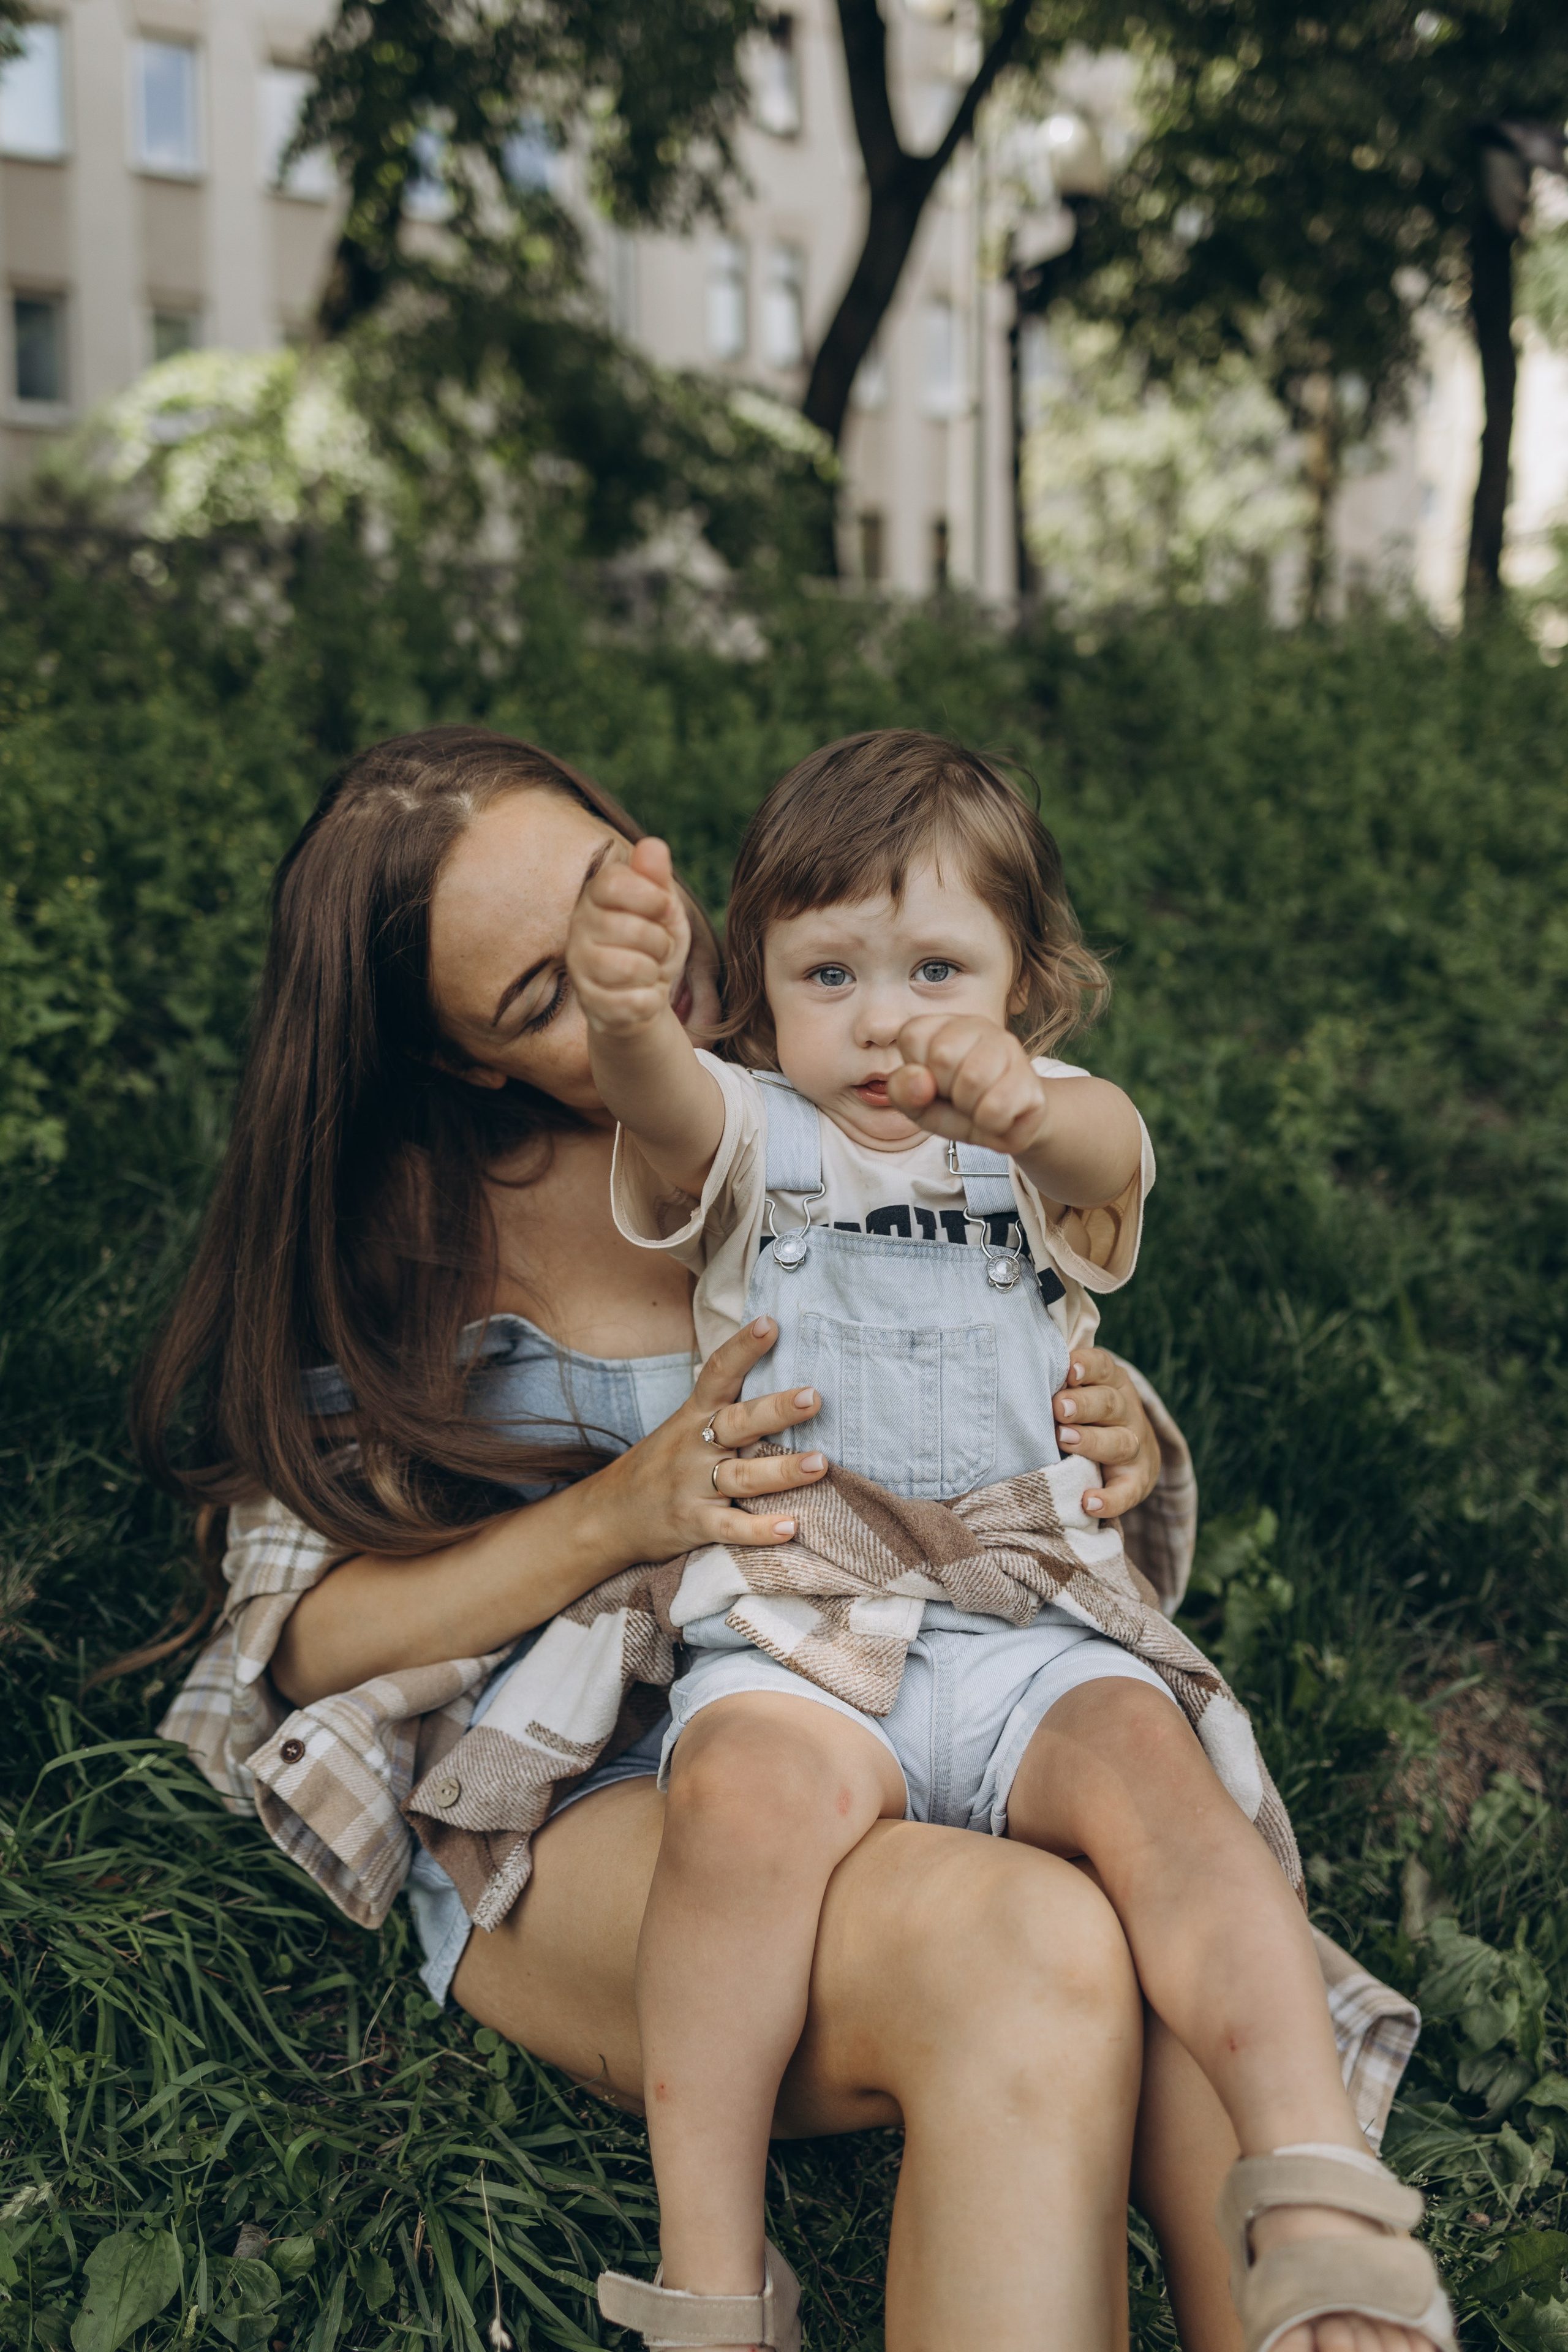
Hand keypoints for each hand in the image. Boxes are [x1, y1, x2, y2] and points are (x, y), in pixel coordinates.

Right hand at [568, 836, 690, 1037]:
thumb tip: (654, 845)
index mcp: (593, 897)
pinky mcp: (590, 1005)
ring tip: (647, 971)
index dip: (651, 897)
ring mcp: (580, 969)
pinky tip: (640, 996)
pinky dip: (650, 1001)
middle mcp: (578, 930)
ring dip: (654, 972)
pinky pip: (635, 1002)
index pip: (613, 883)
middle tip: (656, 948)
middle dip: (660, 941)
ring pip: (632, 967)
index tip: (662, 907)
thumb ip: (656, 878)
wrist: (645, 996)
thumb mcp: (662, 907)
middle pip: (632, 928)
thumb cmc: (652, 943)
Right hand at [590, 1317, 827, 1562]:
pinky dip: (758, 1530)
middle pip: (737, 1423)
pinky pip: (729, 1527)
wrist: (607, 1516)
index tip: (771, 1323)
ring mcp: (691, 1485)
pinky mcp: (692, 1523)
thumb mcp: (682, 1428)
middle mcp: (693, 1446)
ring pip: (741, 1476)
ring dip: (781, 1471)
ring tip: (819, 1464)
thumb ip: (721, 1409)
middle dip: (776, 1410)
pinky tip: (791, 1527)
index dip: (743, 1347)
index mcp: (693, 1415)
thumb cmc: (660, 1466)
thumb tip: (779, 1381)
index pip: (718, 1373)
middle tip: (813, 1397)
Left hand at [888, 1014, 1051, 1157]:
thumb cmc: (955, 1109)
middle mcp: (976, 1025)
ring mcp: (1008, 1046)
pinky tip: (998, 1116)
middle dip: (945, 1090)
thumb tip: (919, 1080)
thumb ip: (902, 1091)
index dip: (916, 1072)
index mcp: (941, 1025)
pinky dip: (991, 1125)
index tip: (933, 1083)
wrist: (1005, 1129)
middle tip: (958, 1097)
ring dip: (969, 1109)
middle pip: (944, 1056)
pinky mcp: (1029, 1076)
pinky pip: (997, 1108)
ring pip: (974, 1079)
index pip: (912, 1036)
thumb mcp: (917, 1105)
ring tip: (978, 1105)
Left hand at [1052, 1348, 1160, 1519]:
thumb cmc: (1089, 1414)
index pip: (1102, 1367)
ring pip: (1119, 1442)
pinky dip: (1110, 1499)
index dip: (1087, 1367)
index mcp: (1111, 1383)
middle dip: (1083, 1405)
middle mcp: (1126, 1411)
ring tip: (1065, 1441)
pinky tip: (1088, 1502)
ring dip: (1091, 1442)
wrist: (1136, 1452)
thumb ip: (1058, 1384)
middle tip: (1058, 1408)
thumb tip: (1017, 1376)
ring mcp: (1134, 1446)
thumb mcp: (1081, 1391)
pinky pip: (1127, 1491)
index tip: (1068, 1371)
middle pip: (1108, 1404)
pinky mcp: (1137, 1481)